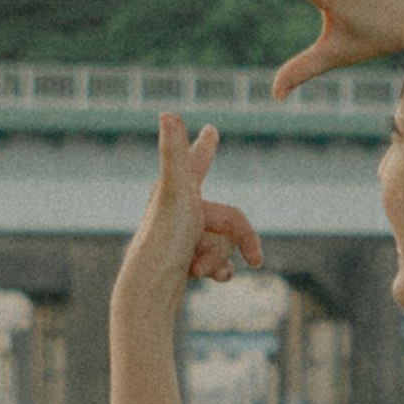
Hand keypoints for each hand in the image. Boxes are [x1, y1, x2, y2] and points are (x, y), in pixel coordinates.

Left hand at [114, 113, 263, 325]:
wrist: (147, 292)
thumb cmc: (160, 241)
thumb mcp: (173, 194)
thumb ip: (173, 153)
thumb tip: (166, 111)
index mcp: (176, 189)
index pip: (195, 160)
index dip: (204, 147)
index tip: (210, 131)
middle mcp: (178, 210)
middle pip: (229, 218)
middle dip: (243, 239)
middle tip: (256, 259)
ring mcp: (181, 236)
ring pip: (222, 242)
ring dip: (219, 258)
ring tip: (199, 270)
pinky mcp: (182, 260)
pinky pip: (214, 260)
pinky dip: (218, 269)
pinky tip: (213, 278)